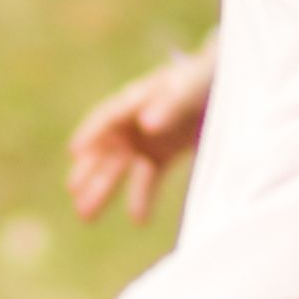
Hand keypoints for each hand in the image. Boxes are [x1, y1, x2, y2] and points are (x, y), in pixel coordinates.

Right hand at [63, 51, 214, 221]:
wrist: (225, 88)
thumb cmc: (205, 79)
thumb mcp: (192, 87)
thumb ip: (170, 104)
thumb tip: (146, 125)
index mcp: (136, 99)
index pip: (108, 116)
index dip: (91, 132)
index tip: (75, 150)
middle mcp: (133, 123)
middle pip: (106, 149)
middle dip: (89, 170)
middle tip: (73, 191)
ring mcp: (145, 142)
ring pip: (118, 169)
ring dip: (103, 191)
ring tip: (85, 217)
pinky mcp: (160, 159)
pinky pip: (147, 181)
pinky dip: (141, 198)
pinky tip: (138, 219)